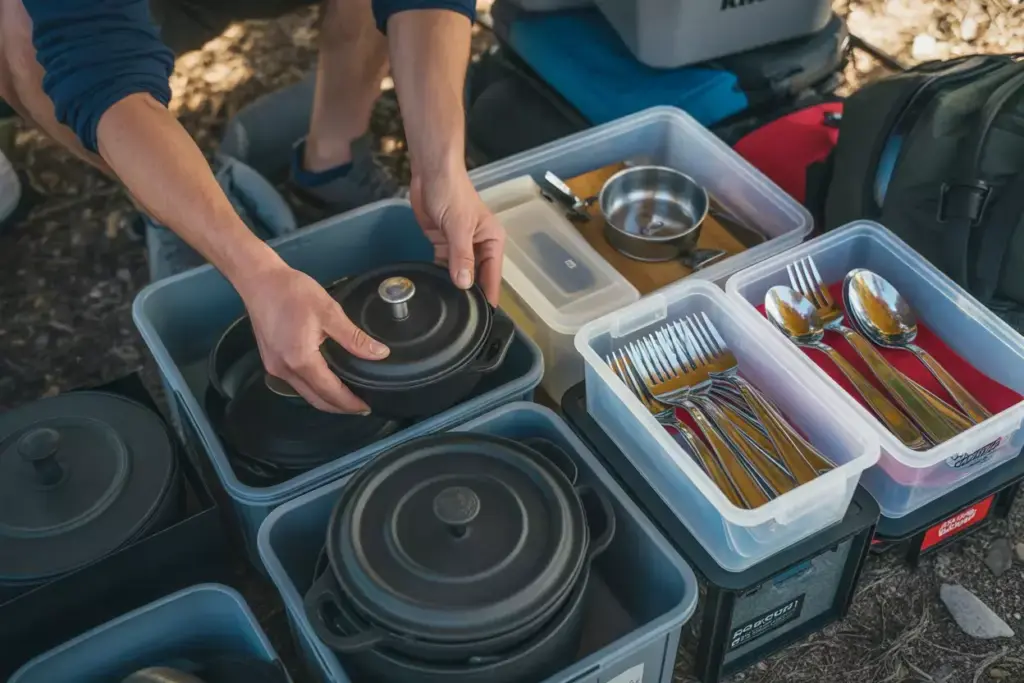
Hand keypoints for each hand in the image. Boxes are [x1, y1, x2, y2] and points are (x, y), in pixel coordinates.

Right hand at [238, 264, 389, 413]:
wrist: (259, 280)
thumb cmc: (292, 292)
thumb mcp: (329, 312)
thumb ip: (354, 338)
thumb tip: (380, 353)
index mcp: (301, 360)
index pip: (330, 392)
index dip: (349, 403)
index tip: (367, 408)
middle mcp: (285, 370)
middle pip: (316, 400)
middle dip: (339, 407)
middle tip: (360, 407)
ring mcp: (274, 367)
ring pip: (304, 394)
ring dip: (325, 399)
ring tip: (346, 395)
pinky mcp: (270, 361)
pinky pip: (295, 383)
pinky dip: (312, 388)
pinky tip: (325, 380)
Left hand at [409, 169, 505, 305]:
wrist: (431, 173)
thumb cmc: (452, 193)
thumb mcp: (459, 226)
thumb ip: (462, 257)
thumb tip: (464, 285)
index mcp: (492, 240)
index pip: (492, 274)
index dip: (488, 295)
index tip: (485, 318)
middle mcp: (479, 246)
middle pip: (477, 276)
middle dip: (470, 294)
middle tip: (463, 320)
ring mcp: (460, 246)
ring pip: (459, 273)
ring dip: (454, 287)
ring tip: (450, 311)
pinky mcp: (443, 244)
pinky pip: (443, 266)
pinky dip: (439, 276)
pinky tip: (436, 291)